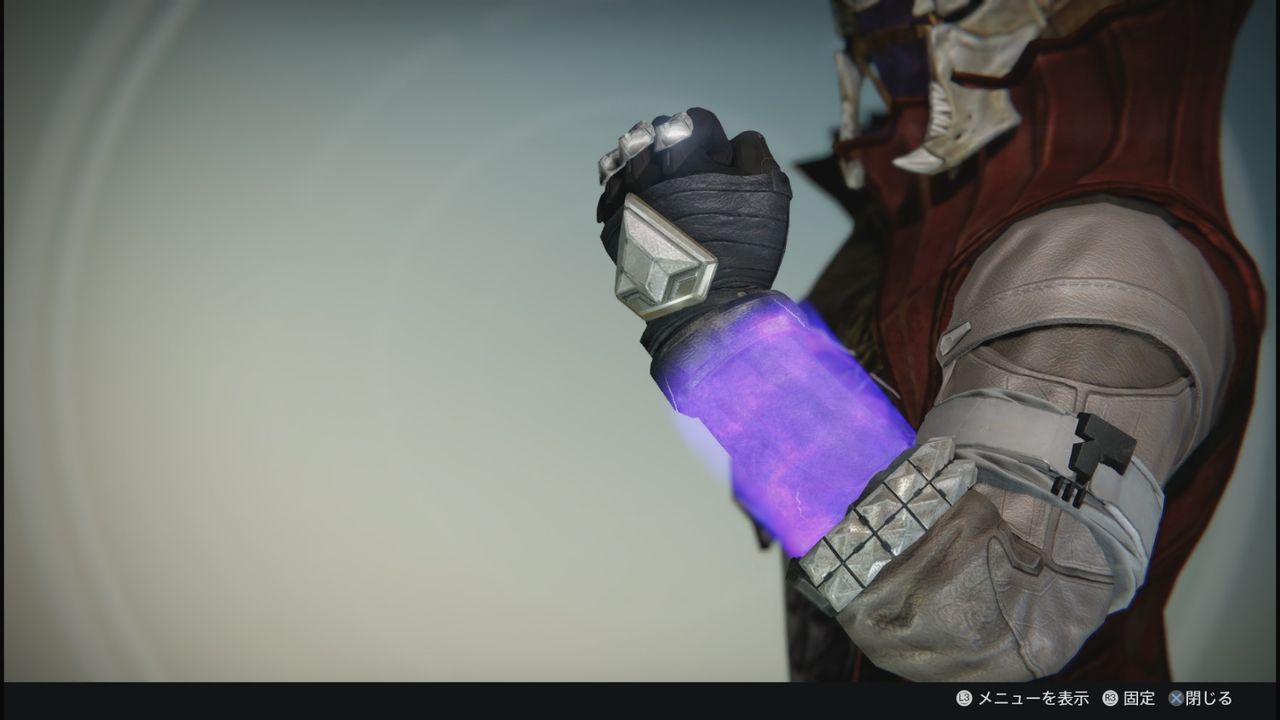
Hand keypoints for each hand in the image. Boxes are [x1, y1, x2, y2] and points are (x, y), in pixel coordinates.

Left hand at [594, 108, 792, 355]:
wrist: (703, 305)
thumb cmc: (742, 251)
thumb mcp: (769, 195)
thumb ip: (756, 155)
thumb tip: (739, 140)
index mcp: (692, 154)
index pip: (698, 120)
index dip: (713, 139)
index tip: (719, 161)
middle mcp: (654, 166)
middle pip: (658, 131)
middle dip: (675, 143)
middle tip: (688, 170)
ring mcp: (628, 192)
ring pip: (628, 152)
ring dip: (645, 158)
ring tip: (660, 179)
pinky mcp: (612, 218)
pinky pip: (610, 186)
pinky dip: (623, 187)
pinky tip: (642, 202)